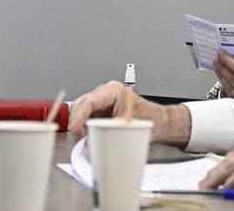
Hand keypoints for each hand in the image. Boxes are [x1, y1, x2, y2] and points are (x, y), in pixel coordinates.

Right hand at [68, 80, 191, 145]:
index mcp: (113, 91)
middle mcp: (105, 93)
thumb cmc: (150, 118)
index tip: (74, 129)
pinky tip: (88, 137)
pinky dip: (84, 127)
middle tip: (82, 139)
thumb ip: (109, 132)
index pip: (90, 101)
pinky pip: (86, 117)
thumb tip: (91, 142)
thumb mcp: (128, 126)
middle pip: (81, 104)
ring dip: (80, 125)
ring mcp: (102, 101)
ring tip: (86, 140)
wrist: (159, 120)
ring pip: (81, 110)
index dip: (79, 115)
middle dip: (77, 122)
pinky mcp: (101, 110)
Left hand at [214, 50, 233, 97]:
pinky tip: (221, 79)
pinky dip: (225, 86)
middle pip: (233, 79)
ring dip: (222, 76)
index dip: (229, 61)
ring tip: (217, 67)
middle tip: (216, 59)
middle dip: (222, 67)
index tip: (221, 54)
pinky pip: (230, 95)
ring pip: (230, 87)